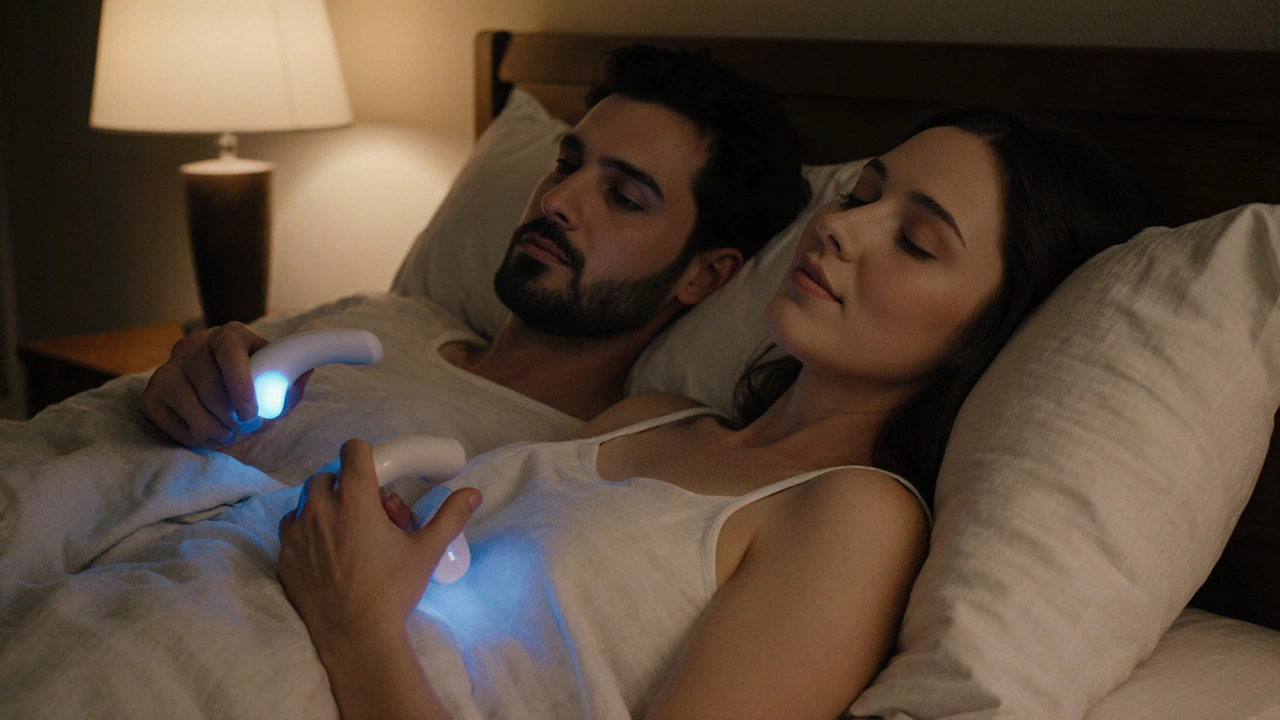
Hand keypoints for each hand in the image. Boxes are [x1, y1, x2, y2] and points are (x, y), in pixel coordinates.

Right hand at [141, 322, 311, 448]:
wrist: (217, 391)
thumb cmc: (254, 384)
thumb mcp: (276, 381)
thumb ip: (290, 382)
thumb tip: (306, 371)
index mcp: (230, 335)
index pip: (229, 354)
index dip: (239, 385)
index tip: (251, 413)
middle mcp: (193, 344)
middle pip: (209, 387)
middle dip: (232, 418)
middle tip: (247, 430)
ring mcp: (167, 368)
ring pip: (190, 407)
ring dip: (215, 430)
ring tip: (230, 434)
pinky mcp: (151, 394)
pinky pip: (171, 423)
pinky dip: (194, 438)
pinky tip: (209, 434)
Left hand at [277, 439, 480, 649]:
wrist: (356, 637)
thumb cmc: (392, 591)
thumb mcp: (427, 551)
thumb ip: (450, 516)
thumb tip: (472, 494)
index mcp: (356, 500)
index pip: (352, 451)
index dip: (365, 455)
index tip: (374, 472)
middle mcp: (320, 509)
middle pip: (326, 475)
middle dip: (343, 485)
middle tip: (364, 509)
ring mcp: (297, 533)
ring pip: (305, 502)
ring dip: (322, 506)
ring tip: (344, 531)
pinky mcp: (285, 557)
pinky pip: (290, 530)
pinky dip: (305, 531)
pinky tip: (324, 551)